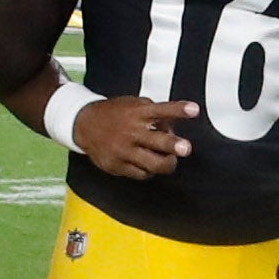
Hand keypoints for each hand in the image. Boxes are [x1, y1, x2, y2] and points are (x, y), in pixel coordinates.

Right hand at [75, 95, 195, 179]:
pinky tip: (149, 163)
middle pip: (157, 141)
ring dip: (168, 164)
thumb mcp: (134, 105)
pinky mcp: (118, 166)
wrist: (84, 125)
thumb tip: (174, 125)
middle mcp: (131, 132)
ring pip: (153, 164)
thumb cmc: (115, 114)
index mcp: (137, 113)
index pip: (161, 110)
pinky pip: (142, 174)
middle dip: (173, 145)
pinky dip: (150, 170)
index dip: (178, 110)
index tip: (194, 109)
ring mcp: (124, 150)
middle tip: (185, 148)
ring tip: (171, 160)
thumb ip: (154, 112)